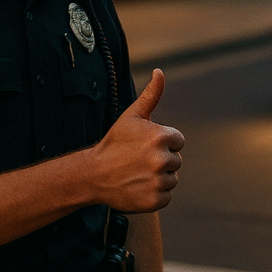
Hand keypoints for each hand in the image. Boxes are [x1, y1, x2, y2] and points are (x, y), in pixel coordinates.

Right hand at [90, 69, 184, 212]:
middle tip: (138, 161)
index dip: (163, 143)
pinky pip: (167, 196)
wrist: (93, 174)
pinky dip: (155, 194)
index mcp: (161, 137)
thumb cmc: (115, 143)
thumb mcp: (132, 116)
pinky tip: (138, 187)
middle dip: (161, 160)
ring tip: (137, 173)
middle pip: (176, 161)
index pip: (178, 141)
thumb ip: (151, 94)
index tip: (144, 146)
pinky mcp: (155, 200)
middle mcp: (162, 159)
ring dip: (159, 178)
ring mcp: (158, 181)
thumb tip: (159, 72)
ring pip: (172, 179)